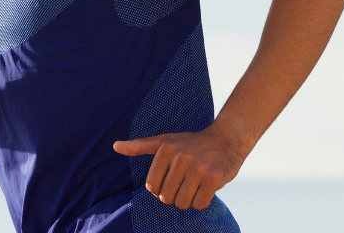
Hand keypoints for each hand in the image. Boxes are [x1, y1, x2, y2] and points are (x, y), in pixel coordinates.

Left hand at [112, 126, 246, 209]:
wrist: (227, 139)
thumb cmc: (192, 143)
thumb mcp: (166, 140)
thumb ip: (140, 145)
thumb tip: (115, 146)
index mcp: (165, 149)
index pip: (151, 187)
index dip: (161, 189)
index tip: (172, 179)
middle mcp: (181, 157)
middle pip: (166, 197)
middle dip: (175, 195)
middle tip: (186, 182)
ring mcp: (198, 168)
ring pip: (182, 203)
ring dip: (189, 200)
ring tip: (196, 185)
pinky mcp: (214, 178)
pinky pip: (199, 204)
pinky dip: (202, 201)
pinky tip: (206, 188)